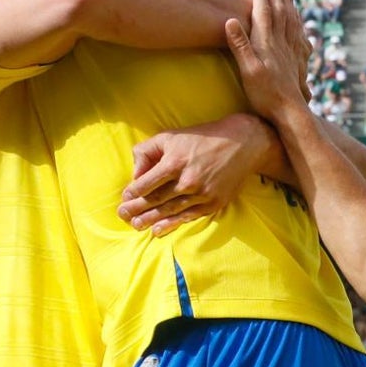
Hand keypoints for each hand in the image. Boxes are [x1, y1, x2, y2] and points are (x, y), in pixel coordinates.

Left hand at [117, 114, 273, 235]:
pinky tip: (158, 230)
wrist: (242, 144)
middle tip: (123, 216)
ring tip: (136, 225)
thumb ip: (147, 152)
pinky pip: (188, 217)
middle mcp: (187, 180)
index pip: (146, 184)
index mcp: (174, 162)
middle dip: (136, 210)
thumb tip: (135, 174)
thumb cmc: (202, 138)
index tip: (124, 199)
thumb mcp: (171, 136)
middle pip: (155, 200)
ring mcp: (201, 194)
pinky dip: (171, 225)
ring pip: (169, 211)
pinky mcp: (213, 203)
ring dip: (150, 220)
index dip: (132, 194)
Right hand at [224, 0, 312, 120]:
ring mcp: (291, 49)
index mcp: (267, 43)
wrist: (290, 112)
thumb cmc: (265, 95)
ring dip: (287, 0)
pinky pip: (298, 32)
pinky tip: (298, 17)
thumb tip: (230, 21)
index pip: (264, 11)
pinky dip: (296, 18)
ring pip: (291, 18)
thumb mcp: (247, 70)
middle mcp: (281, 42)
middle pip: (280, 10)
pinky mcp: (296, 58)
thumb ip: (239, 45)